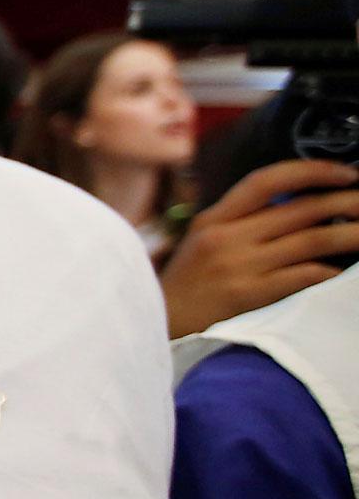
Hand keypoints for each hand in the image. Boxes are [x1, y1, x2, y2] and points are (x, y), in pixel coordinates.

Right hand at [158, 159, 358, 336]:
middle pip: (300, 209)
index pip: (265, 180)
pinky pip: (303, 276)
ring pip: (311, 240)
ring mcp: (237, 266)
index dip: (310, 171)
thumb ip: (240, 224)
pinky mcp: (248, 296)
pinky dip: (331, 272)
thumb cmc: (185, 288)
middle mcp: (226, 237)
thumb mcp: (202, 244)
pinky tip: (345, 273)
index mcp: (214, 219)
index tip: (344, 173)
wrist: (158, 327)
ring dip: (352, 235)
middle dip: (347, 202)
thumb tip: (298, 210)